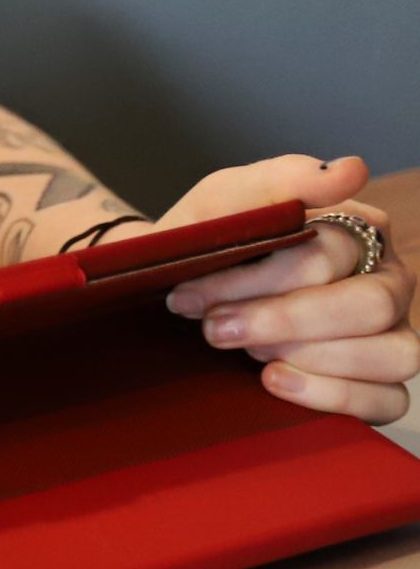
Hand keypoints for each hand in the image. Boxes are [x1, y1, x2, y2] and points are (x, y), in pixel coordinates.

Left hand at [133, 155, 415, 423]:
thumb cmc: (209, 241)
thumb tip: (351, 169)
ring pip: (394, 354)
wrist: (175, 289)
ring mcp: (393, 334)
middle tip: (216, 328)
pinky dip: (331, 395)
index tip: (192, 293)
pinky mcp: (382, 383)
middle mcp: (388, 282)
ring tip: (248, 350)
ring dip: (310, 356)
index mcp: (362, 230)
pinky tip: (275, 380)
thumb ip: (283, 179)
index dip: (262, 277)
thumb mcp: (227, 200)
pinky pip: (388, 400)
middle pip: (370, 305)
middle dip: (282, 320)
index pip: (334, 253)